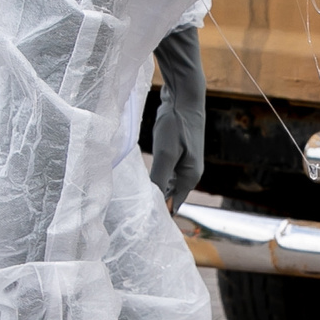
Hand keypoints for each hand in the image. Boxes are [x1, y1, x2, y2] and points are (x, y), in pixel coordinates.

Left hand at [148, 25, 205, 210]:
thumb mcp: (166, 153)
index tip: (138, 222)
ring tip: (132, 202)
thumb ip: (160, 178)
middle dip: (154, 204)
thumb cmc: (177, 124)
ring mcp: (182, 164)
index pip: (173, 204)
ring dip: (152, 192)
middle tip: (130, 214)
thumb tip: (153, 202)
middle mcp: (188, 174)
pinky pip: (164, 174)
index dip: (158, 214)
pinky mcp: (175, 154)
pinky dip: (153, 180)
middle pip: (170, 196)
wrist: (184, 97)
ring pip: (166, 185)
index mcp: (189, 177)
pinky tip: (140, 183)